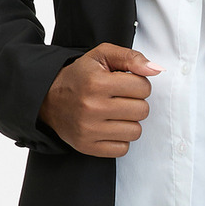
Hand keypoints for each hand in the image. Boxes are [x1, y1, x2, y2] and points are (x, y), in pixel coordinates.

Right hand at [39, 44, 161, 156]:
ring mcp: (89, 129)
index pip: (143, 88)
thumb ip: (131, 57)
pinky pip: (123, 149)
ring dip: (129, 122)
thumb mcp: (102, 56)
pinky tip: (109, 127)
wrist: (48, 99)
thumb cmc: (80, 76)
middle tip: (120, 99)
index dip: (139, 84)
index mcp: (97, 82)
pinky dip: (120, 139)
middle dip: (136, 103)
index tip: (126, 84)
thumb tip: (156, 69)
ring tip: (115, 113)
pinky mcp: (87, 146)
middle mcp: (92, 107)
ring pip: (135, 131)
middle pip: (142, 110)